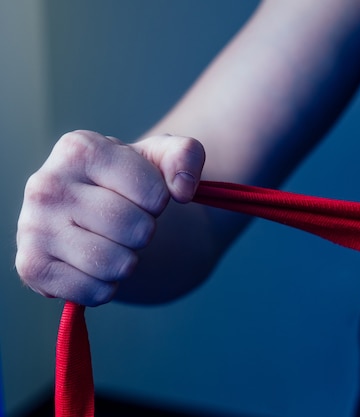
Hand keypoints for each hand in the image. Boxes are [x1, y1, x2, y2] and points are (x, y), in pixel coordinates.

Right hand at [15, 130, 204, 305]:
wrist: (91, 210)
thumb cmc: (129, 180)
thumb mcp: (161, 158)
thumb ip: (186, 156)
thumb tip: (183, 189)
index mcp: (80, 149)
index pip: (155, 195)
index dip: (159, 202)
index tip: (142, 195)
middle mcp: (46, 184)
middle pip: (136, 230)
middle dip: (144, 231)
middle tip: (127, 222)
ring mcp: (32, 226)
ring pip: (116, 264)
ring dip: (128, 261)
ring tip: (112, 242)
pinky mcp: (31, 266)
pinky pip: (96, 292)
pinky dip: (107, 286)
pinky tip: (94, 264)